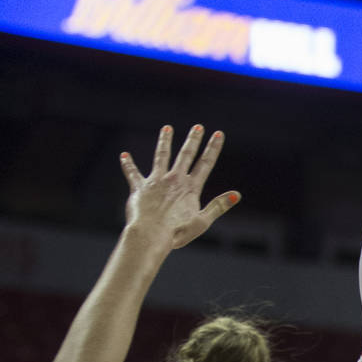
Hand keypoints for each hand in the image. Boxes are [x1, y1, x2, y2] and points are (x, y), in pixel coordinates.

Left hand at [120, 125, 239, 249]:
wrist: (150, 234)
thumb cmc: (177, 232)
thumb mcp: (202, 221)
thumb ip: (219, 206)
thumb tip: (237, 194)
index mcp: (190, 188)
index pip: (205, 164)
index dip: (213, 148)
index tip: (218, 134)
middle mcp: (174, 180)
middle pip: (185, 155)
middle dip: (193, 140)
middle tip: (198, 126)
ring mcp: (156, 181)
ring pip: (161, 156)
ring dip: (164, 141)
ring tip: (167, 128)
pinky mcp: (139, 188)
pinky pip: (133, 173)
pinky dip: (128, 164)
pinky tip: (124, 155)